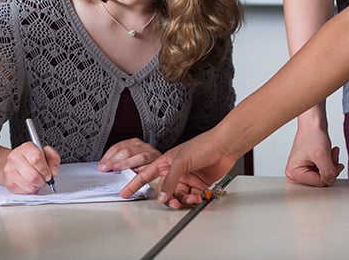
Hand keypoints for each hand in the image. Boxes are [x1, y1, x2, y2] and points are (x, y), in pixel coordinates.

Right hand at [3, 141, 60, 193]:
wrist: (15, 163)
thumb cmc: (31, 159)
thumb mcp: (46, 153)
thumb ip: (53, 159)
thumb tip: (53, 172)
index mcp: (26, 148)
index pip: (36, 158)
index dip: (45, 169)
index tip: (48, 173)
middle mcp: (15, 158)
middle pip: (33, 175)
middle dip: (42, 180)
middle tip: (44, 179)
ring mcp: (10, 170)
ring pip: (29, 185)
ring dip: (37, 186)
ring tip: (37, 181)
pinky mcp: (9, 183)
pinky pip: (24, 192)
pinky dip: (30, 190)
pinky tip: (30, 184)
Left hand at [98, 138, 160, 171]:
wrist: (165, 163)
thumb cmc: (144, 163)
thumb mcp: (130, 160)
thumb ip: (120, 162)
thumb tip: (105, 168)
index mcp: (132, 143)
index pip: (117, 147)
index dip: (108, 156)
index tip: (102, 165)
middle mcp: (141, 145)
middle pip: (127, 151)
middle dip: (115, 160)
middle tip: (108, 167)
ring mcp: (150, 151)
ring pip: (139, 156)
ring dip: (127, 163)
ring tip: (118, 168)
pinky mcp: (158, 159)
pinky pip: (150, 164)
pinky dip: (142, 169)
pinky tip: (135, 174)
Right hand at [119, 131, 236, 208]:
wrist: (224, 146)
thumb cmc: (202, 145)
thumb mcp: (180, 162)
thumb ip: (170, 180)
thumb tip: (162, 195)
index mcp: (165, 162)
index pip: (146, 175)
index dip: (134, 184)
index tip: (125, 193)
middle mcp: (174, 171)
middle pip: (164, 190)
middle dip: (168, 198)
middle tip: (173, 203)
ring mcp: (186, 178)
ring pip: (178, 195)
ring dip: (183, 200)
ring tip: (190, 198)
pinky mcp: (198, 184)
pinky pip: (191, 196)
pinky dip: (193, 199)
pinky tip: (197, 196)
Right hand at [284, 127, 343, 186]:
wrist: (313, 124)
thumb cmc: (312, 136)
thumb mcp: (322, 155)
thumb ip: (328, 172)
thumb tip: (331, 181)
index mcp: (293, 173)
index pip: (319, 182)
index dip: (330, 172)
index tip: (331, 161)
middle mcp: (295, 174)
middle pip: (321, 181)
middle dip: (330, 169)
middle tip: (330, 156)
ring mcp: (301, 171)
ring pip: (324, 176)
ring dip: (331, 165)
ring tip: (329, 153)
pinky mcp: (307, 167)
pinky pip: (323, 172)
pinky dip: (329, 163)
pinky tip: (328, 154)